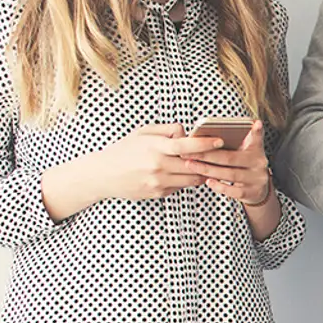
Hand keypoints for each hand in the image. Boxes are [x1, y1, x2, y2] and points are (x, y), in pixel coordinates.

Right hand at [75, 123, 224, 200]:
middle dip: (208, 160)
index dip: (205, 144)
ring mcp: (158, 182)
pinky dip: (185, 179)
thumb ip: (167, 130)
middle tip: (218, 153)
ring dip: (200, 171)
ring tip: (202, 163)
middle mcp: (158, 166)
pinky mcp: (158, 193)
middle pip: (195, 165)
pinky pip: (181, 186)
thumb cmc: (124, 150)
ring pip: (192, 178)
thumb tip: (187, 133)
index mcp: (154, 148)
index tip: (219, 141)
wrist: (103, 175)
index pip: (186, 146)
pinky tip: (182, 172)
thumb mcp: (142, 133)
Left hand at [183, 121, 273, 206]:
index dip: (257, 131)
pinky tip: (207, 181)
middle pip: (231, 158)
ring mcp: (256, 179)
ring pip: (231, 174)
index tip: (255, 123)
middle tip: (190, 153)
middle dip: (208, 155)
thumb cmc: (243, 167)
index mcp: (256, 150)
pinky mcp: (252, 192)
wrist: (257, 189)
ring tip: (192, 165)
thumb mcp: (245, 152)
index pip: (257, 138)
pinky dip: (219, 186)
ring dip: (208, 170)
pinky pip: (233, 190)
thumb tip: (210, 136)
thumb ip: (235, 142)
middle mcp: (259, 163)